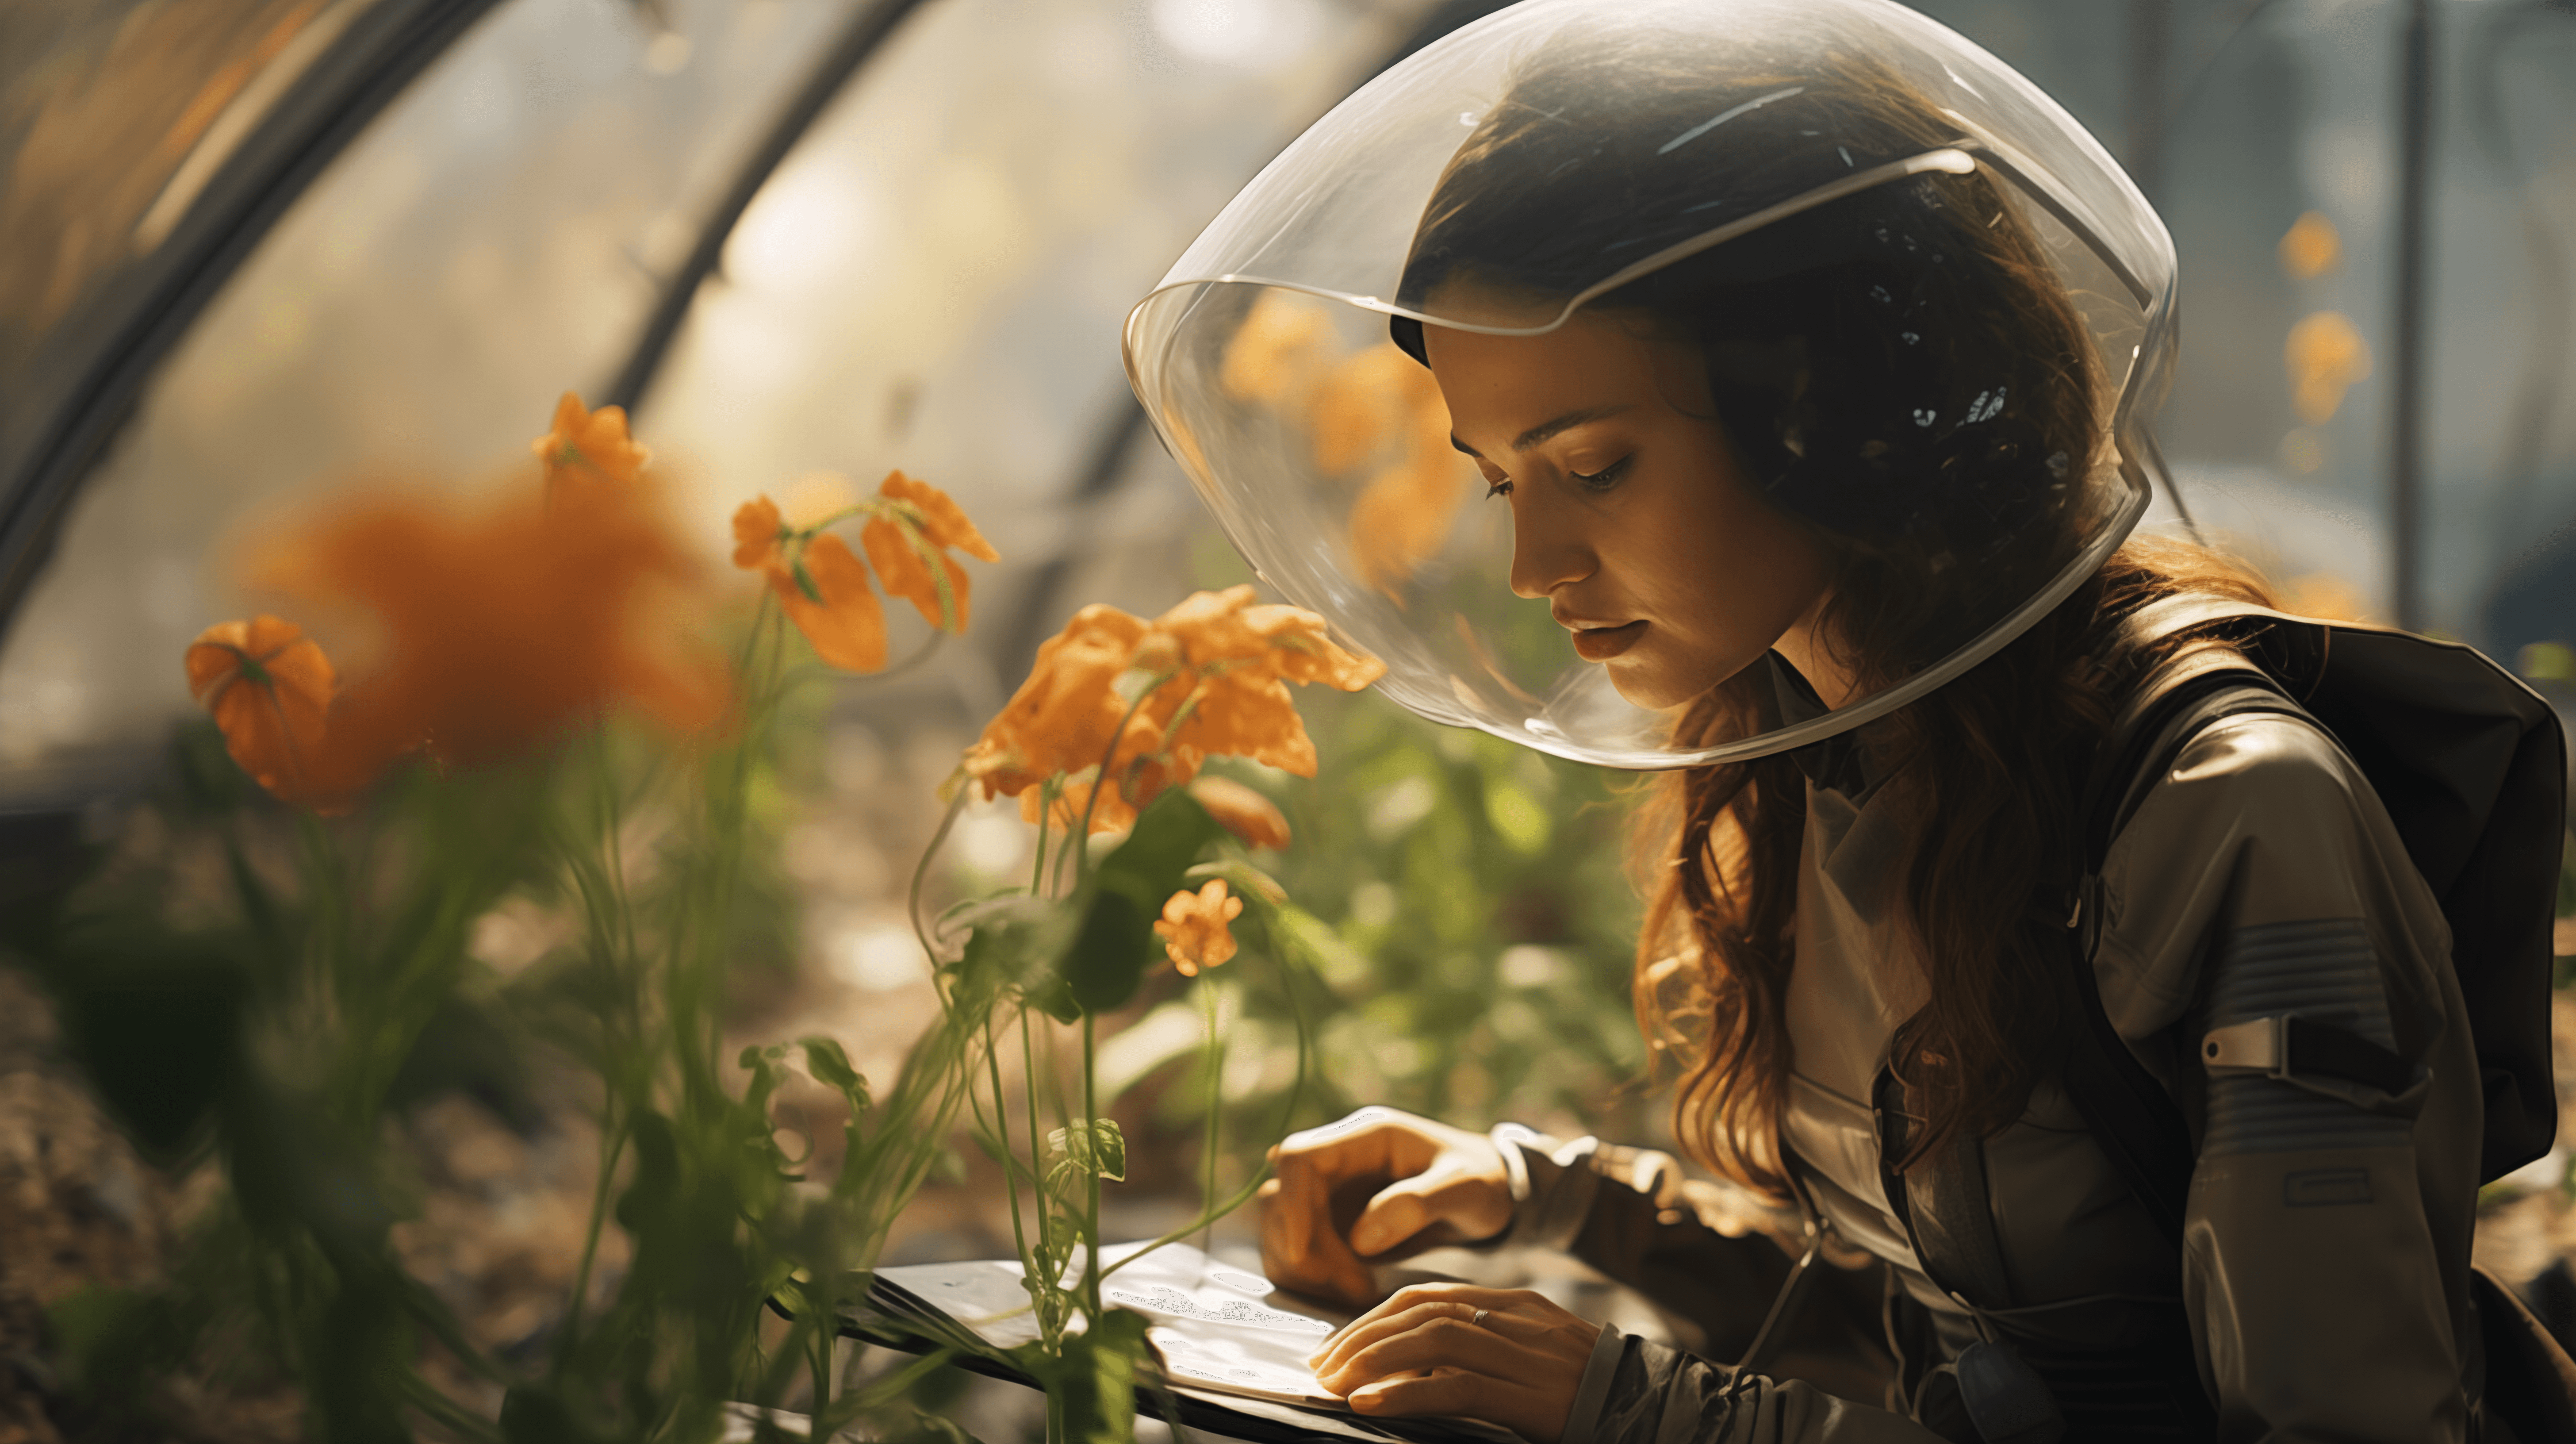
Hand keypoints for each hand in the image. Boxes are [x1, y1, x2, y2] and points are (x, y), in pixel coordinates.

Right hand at [1258, 1107, 1513, 1307]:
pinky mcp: (1332, 1226)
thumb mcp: (1466, 1187)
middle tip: (1351, 1288)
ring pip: (1281, 1229)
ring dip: (1305, 1267)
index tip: (1304, 1251)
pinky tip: (1353, 1293)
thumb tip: (1360, 1240)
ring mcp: (1331, 1194)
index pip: (1300, 1158)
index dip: (1291, 1203)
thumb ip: (1417, 1204)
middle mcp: (1338, 1162)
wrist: (1496, 1195)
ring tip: (1357, 1293)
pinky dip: (1313, 1278)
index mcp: (1366, 1137)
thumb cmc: (1484, 1181)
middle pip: (1280, 1199)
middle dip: (1303, 1248)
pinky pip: (1298, 1252)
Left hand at [1308, 1282, 1601, 1443]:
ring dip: (1374, 1359)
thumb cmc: (1594, 1396)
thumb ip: (1485, 1355)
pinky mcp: (1534, 1398)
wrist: (1666, 1414)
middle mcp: (1521, 1321)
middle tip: (1321, 1366)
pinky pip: (1459, 1387)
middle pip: (1422, 1311)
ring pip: (1434, 1339)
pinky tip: (1371, 1403)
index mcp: (1519, 1306)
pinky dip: (1406, 1394)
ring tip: (1335, 1383)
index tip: (1337, 1346)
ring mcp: (1530, 1356)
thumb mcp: (1537, 1362)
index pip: (1429, 1296)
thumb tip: (1411, 1371)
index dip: (1374, 1318)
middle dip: (1362, 1336)